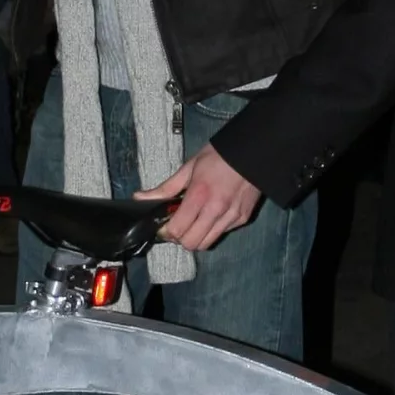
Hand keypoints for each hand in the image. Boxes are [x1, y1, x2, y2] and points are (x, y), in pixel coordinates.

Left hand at [136, 142, 261, 252]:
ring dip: (197, 237)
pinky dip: (213, 230)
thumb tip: (140, 197)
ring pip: (207, 243)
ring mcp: (231, 216)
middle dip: (181, 238)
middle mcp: (216, 209)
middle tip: (178, 226)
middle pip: (191, 243)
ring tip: (194, 222)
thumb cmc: (220, 156)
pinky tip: (211, 215)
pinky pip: (222, 233)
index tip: (165, 226)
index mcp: (200, 195)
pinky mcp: (242, 218)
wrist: (254, 150)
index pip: (178, 230)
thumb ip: (165, 188)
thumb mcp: (189, 167)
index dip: (167, 232)